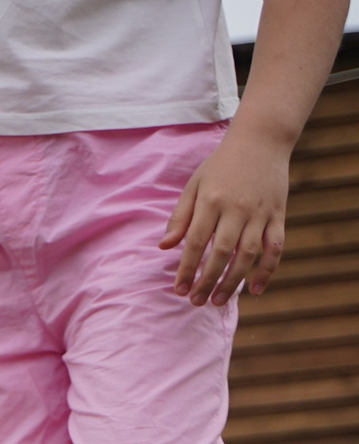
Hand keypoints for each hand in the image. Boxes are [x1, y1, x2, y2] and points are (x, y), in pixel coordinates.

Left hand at [163, 129, 293, 305]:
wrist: (261, 142)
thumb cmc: (220, 166)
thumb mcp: (194, 185)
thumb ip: (180, 217)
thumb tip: (164, 247)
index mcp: (211, 201)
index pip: (195, 243)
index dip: (186, 269)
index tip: (178, 290)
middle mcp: (237, 209)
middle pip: (221, 252)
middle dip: (207, 280)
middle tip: (196, 302)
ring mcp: (260, 213)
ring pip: (248, 254)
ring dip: (233, 281)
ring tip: (218, 301)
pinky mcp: (279, 215)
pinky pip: (276, 247)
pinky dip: (268, 269)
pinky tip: (255, 290)